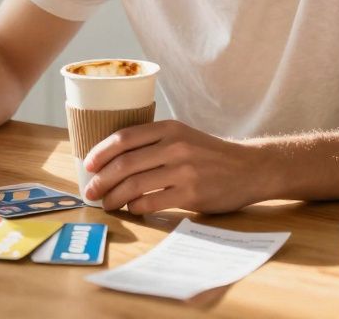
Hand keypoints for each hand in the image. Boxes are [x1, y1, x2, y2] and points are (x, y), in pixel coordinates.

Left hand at [83, 120, 264, 213]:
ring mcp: (184, 171)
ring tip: (106, 203)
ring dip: (114, 197)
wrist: (250, 169)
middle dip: (101, 179)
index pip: (124, 138)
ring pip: (134, 185)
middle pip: (124, 163)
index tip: (88, 165)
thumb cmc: (210, 154)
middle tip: (91, 191)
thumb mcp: (183, 136)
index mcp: (169, 128)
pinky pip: (152, 202)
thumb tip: (112, 160)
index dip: (100, 152)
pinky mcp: (191, 194)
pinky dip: (135, 207)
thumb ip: (153, 143)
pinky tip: (131, 209)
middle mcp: (175, 146)